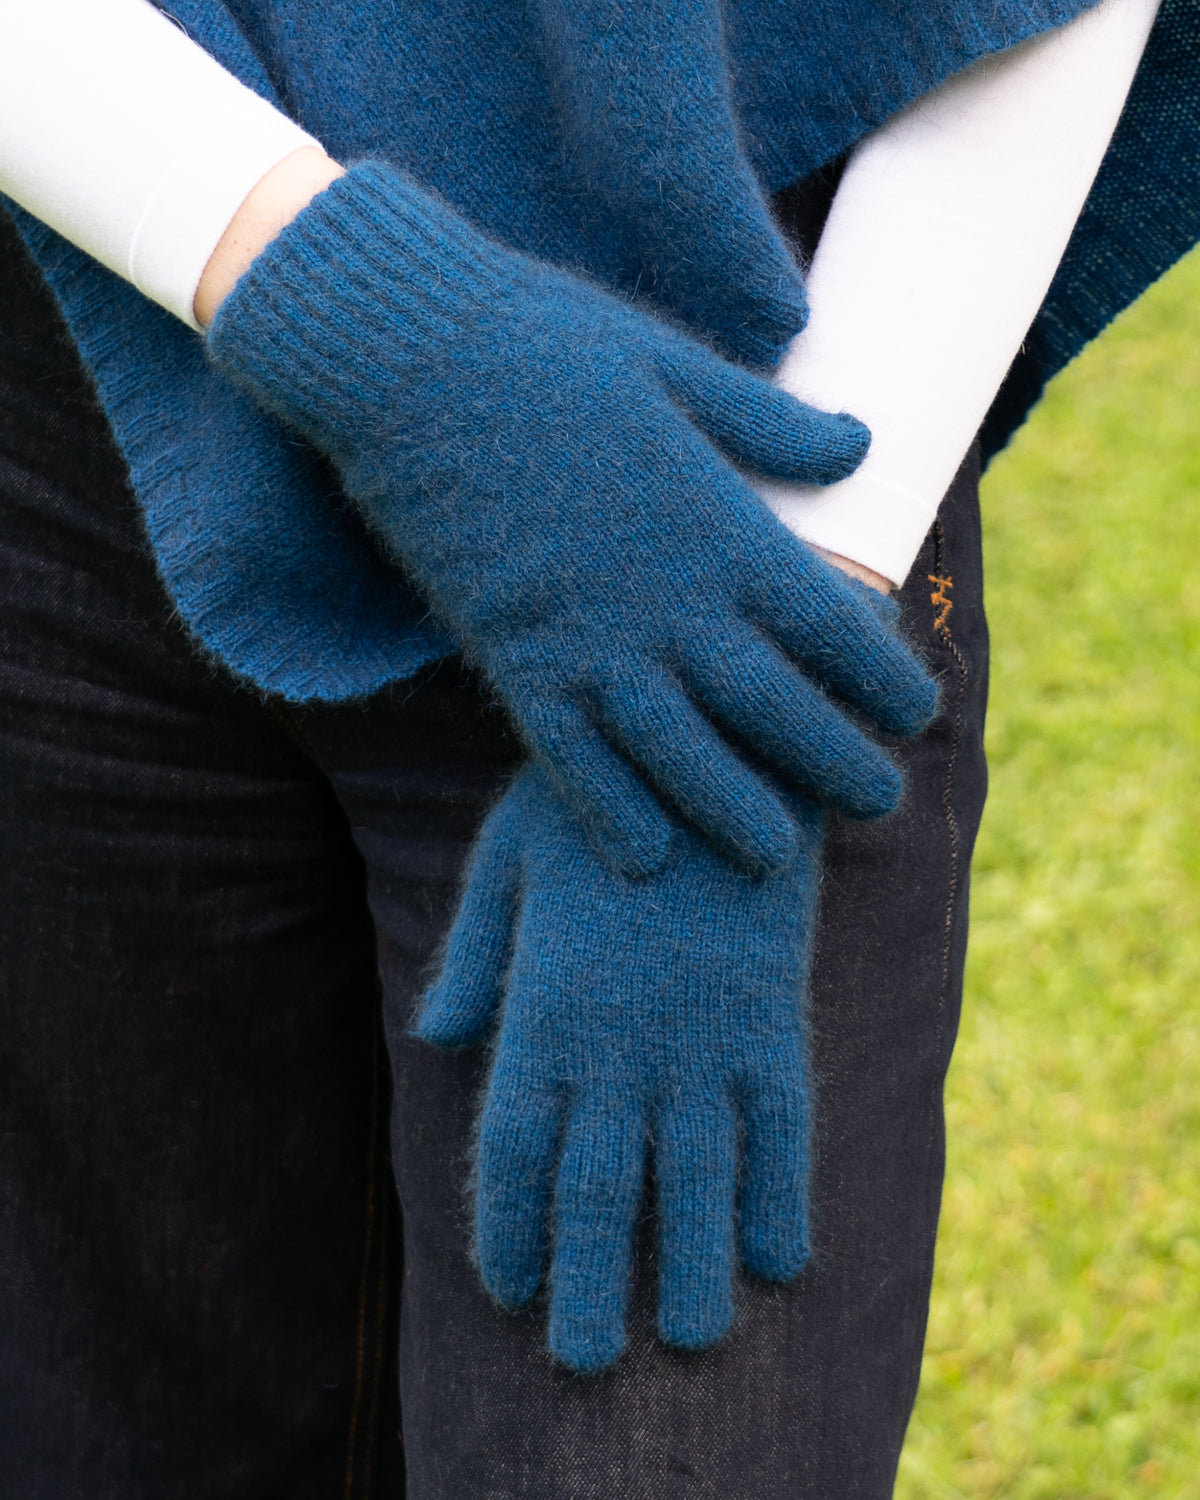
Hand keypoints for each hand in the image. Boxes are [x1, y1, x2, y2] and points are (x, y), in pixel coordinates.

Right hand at [209, 162, 936, 874]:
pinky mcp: (513, 655)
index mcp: (721, 526)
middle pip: (774, 710)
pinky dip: (607, 812)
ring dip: (733, 811)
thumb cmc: (551, 345)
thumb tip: (858, 446)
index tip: (913, 715)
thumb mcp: (679, 367)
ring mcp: (588, 638)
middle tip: (878, 807)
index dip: (883, 681)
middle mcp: (668, 601)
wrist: (411, 358)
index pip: (833, 627)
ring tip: (775, 857)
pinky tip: (643, 858)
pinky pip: (569, 758)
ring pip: (680, 755)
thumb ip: (770, 425)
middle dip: (835, 765)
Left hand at [416, 765, 823, 1371]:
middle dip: (588, 1278)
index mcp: (549, 1002)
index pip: (516, 1144)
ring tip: (686, 1339)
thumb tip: (439, 1036)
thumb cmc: (603, 795)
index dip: (509, 1225)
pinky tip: (780, 1260)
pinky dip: (781, 1196)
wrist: (720, 740)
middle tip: (582, 1362)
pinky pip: (782, 1127)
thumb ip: (479, 951)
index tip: (507, 1288)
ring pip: (695, 1175)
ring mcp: (704, 1033)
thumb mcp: (511, 853)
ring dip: (691, 1263)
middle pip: (598, 1185)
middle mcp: (623, 1039)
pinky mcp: (774, 1016)